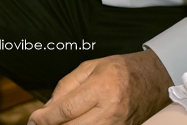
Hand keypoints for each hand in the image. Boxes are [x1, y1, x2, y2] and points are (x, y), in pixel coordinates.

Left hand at [28, 50, 171, 124]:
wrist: (153, 78)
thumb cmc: (121, 69)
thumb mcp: (90, 67)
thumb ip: (66, 87)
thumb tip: (48, 108)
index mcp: (101, 88)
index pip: (66, 110)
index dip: (45, 118)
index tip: (33, 119)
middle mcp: (109, 110)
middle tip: (40, 123)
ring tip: (55, 123)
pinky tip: (73, 123)